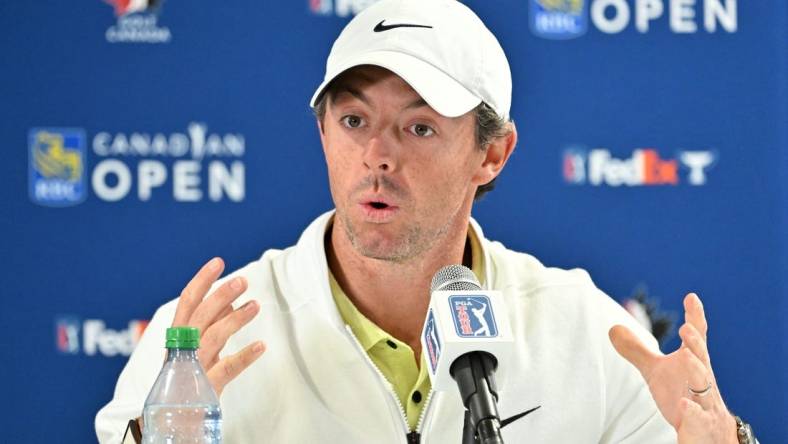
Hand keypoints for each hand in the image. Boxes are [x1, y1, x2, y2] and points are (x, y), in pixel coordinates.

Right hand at [172, 257, 265, 396]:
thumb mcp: (198, 349)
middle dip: (220, 296)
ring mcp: (193, 370)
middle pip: (199, 318)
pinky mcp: (205, 390)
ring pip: (212, 339)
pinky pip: (226, 370)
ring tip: (256, 306)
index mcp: (177, 339)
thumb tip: (230, 300)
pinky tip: (261, 346)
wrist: (172, 422)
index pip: (186, 303)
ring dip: (234, 320)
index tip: (218, 262)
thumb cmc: (187, 380)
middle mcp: (182, 351)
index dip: (201, 281)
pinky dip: (243, 357)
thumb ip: (211, 325)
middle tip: (243, 281)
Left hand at [609, 293, 737, 443]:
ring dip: (697, 370)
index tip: (691, 297)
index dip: (695, 317)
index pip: (696, 338)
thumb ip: (637, 351)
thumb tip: (613, 328)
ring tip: (686, 356)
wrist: (708, 430)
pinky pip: (698, 418)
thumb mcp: (656, 371)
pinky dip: (691, 412)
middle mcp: (702, 378)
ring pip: (704, 386)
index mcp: (692, 361)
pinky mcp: (701, 423)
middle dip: (694, 343)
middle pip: (700, 358)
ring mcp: (704, 401)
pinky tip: (683, 405)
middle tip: (686, 327)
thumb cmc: (682, 393)